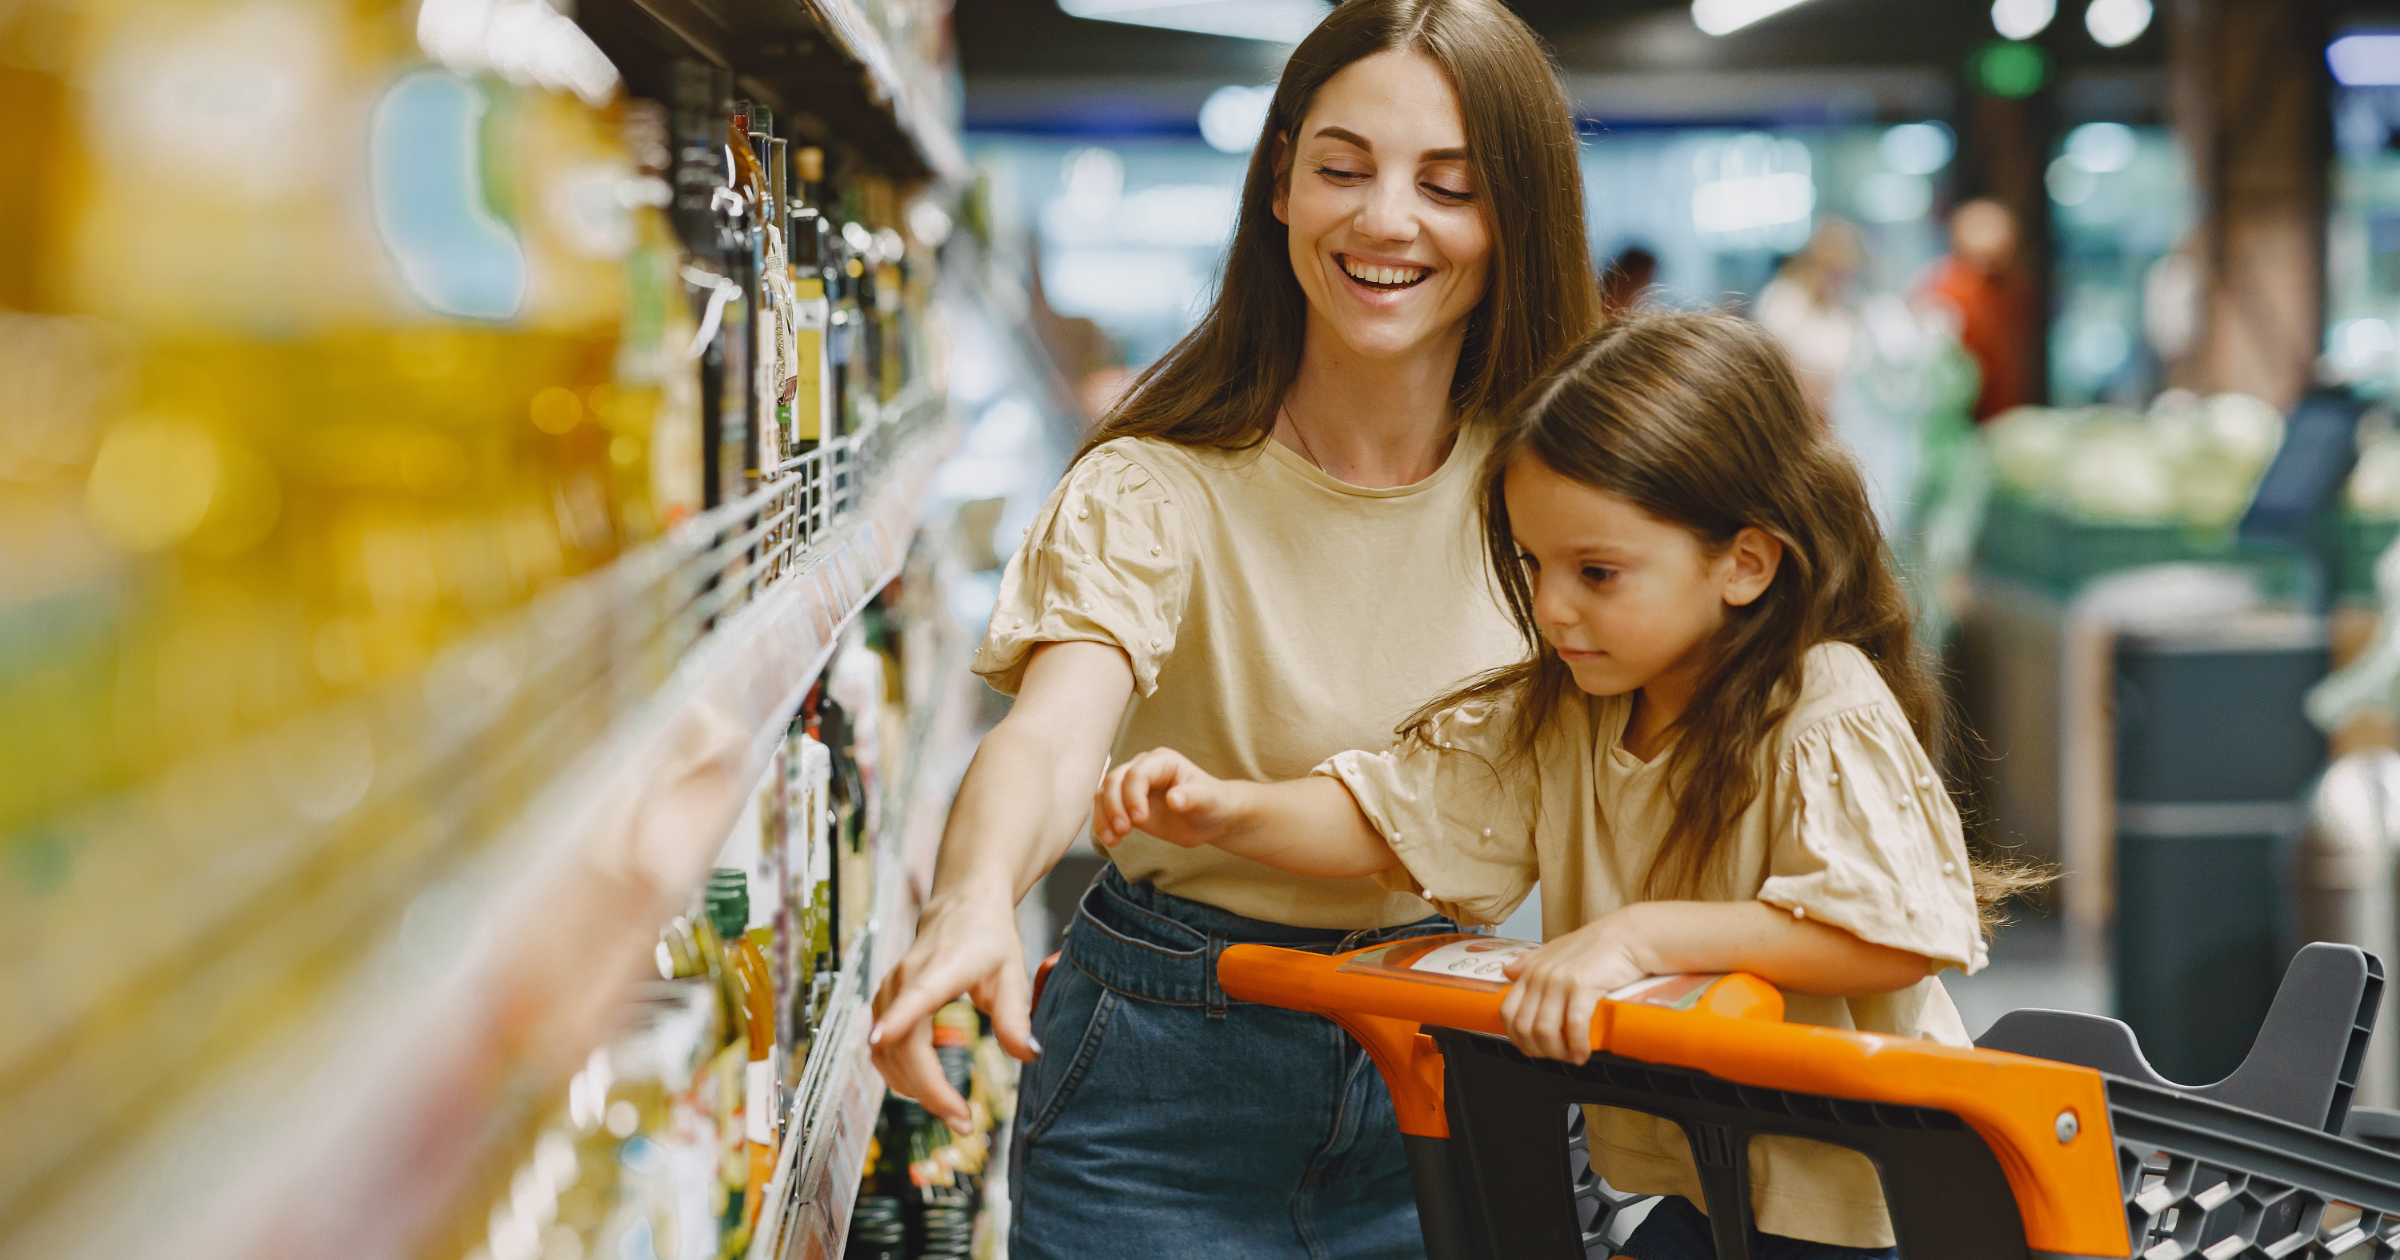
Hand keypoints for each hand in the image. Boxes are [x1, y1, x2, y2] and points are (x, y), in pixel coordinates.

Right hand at [869, 893, 1038, 1133]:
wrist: (961, 906)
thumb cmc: (988, 938)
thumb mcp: (1012, 974)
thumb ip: (1015, 1017)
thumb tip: (1029, 1055)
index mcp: (941, 968)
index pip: (914, 994)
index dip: (896, 1017)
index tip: (880, 1038)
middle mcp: (906, 979)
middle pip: (901, 1042)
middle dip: (929, 1090)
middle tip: (964, 1122)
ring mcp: (889, 991)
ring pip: (886, 1052)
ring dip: (914, 1089)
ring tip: (953, 1112)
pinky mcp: (883, 1003)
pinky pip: (882, 1049)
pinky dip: (902, 1076)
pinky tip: (929, 1091)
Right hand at [1091, 748, 1243, 848]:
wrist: (1209, 819)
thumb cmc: (1212, 803)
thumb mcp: (1208, 800)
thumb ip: (1193, 797)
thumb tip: (1174, 799)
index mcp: (1162, 761)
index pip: (1137, 772)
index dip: (1133, 794)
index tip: (1139, 820)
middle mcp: (1143, 769)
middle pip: (1115, 780)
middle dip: (1114, 805)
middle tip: (1124, 830)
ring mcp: (1131, 786)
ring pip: (1104, 794)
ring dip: (1103, 816)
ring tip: (1113, 839)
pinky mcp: (1125, 804)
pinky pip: (1105, 810)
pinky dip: (1103, 824)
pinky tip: (1111, 841)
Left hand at [1498, 907, 1662, 1064]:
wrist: (1629, 935)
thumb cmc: (1597, 945)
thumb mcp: (1555, 949)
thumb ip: (1530, 962)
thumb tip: (1507, 971)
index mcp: (1531, 970)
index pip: (1507, 1012)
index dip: (1517, 1038)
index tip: (1533, 1049)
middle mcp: (1541, 976)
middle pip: (1524, 1026)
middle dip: (1538, 1050)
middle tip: (1555, 1057)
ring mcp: (1560, 981)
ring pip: (1545, 1030)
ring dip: (1557, 1052)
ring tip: (1570, 1057)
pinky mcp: (1583, 986)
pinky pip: (1574, 1025)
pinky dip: (1577, 1046)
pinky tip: (1584, 1053)